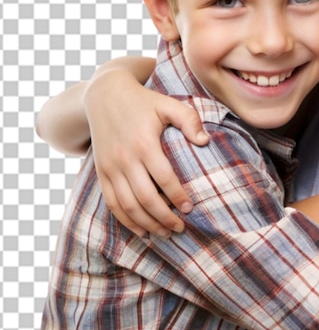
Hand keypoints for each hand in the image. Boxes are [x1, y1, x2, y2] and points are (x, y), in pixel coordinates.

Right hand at [85, 67, 207, 236]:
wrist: (104, 95)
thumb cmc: (143, 101)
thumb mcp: (168, 103)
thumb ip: (189, 120)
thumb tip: (205, 141)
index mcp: (144, 143)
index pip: (164, 178)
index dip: (178, 196)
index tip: (191, 208)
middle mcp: (125, 159)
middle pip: (145, 198)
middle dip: (164, 217)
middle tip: (181, 228)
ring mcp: (110, 168)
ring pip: (128, 206)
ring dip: (147, 224)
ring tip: (165, 233)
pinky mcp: (101, 173)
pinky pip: (112, 204)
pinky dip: (126, 221)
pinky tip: (142, 230)